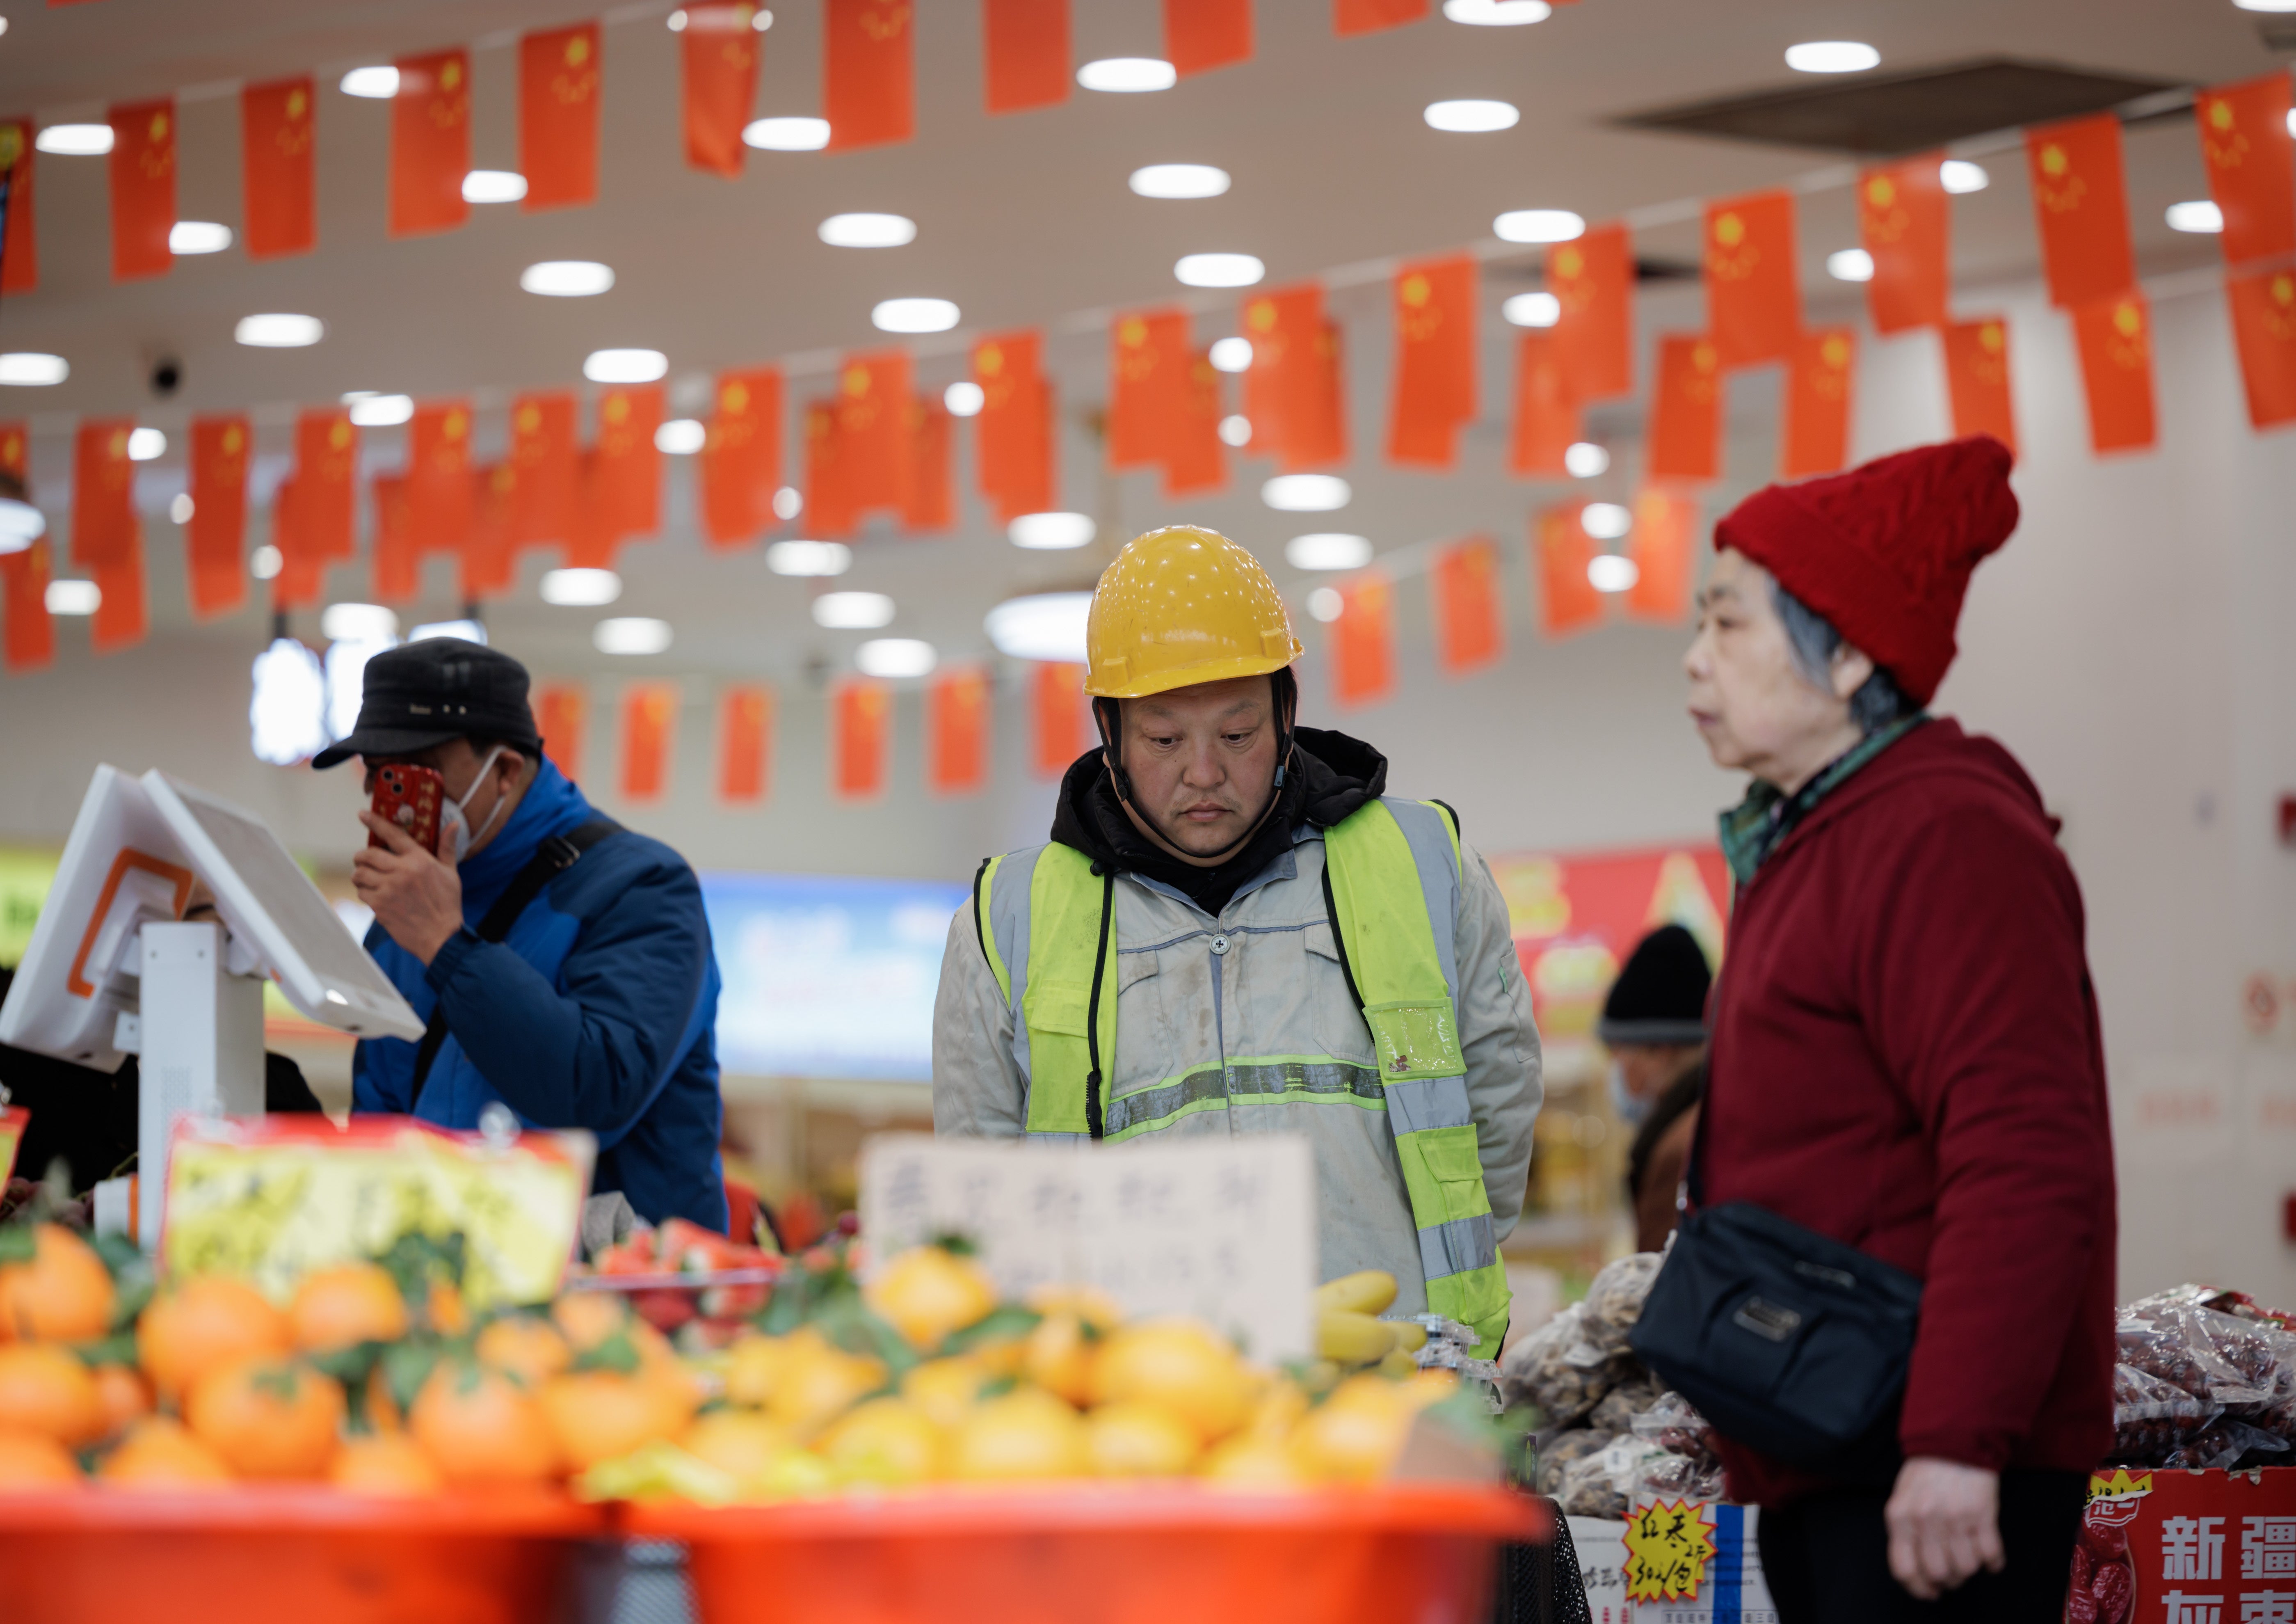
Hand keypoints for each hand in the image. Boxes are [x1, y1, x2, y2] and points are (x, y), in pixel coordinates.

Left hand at [353, 809, 464, 965]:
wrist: (441, 936)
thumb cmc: (447, 904)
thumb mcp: (451, 873)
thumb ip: (447, 847)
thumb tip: (453, 825)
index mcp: (419, 860)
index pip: (393, 834)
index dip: (375, 822)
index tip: (362, 815)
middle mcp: (402, 871)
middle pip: (368, 855)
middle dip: (361, 857)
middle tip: (363, 861)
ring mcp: (389, 889)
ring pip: (360, 874)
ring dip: (360, 876)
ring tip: (368, 880)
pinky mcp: (380, 906)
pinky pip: (362, 893)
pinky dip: (365, 893)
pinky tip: (375, 896)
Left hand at [1885, 1456, 2003, 1599]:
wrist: (1954, 1442)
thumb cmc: (1926, 1473)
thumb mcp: (1902, 1499)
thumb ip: (1905, 1533)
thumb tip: (1917, 1573)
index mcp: (1900, 1517)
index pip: (1904, 1569)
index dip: (1918, 1587)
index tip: (1929, 1591)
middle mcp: (1926, 1520)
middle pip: (1938, 1573)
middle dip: (1947, 1580)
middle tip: (1952, 1573)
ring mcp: (1956, 1518)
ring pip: (1965, 1568)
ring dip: (1969, 1569)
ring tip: (1968, 1556)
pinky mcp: (1983, 1515)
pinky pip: (1991, 1555)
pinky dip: (1993, 1562)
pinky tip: (1989, 1555)